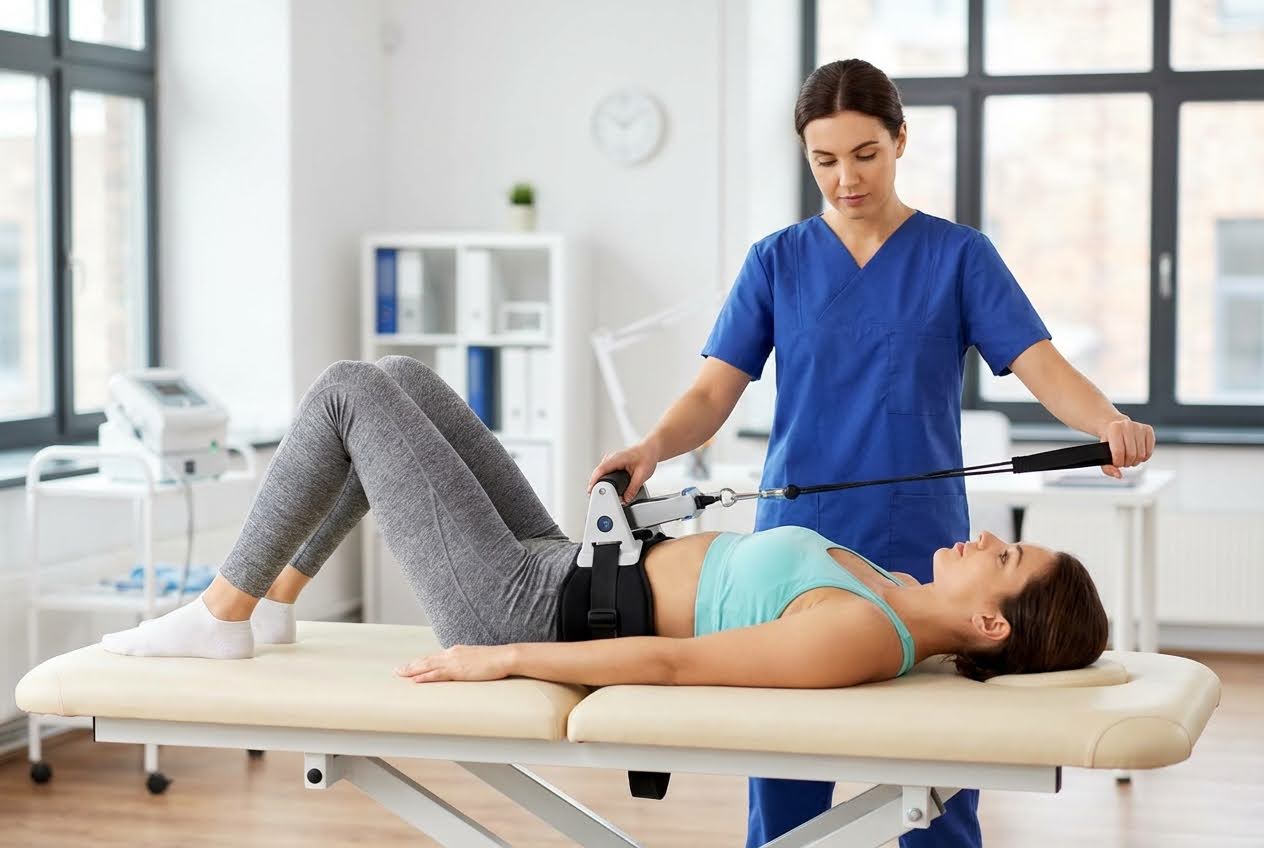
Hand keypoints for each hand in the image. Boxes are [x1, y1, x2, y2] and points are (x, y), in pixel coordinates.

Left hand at [394, 645, 512, 682]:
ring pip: (427, 666)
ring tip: (400, 674)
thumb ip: (467, 663)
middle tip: (397, 670)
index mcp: (456, 652)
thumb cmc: (495, 660)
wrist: (504, 656)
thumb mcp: (477, 660)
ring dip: (412, 670)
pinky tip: (415, 680)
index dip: (421, 662)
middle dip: (411, 665)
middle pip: (426, 660)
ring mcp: (454, 662)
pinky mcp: (458, 670)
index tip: (411, 665)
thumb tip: (464, 669)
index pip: (434, 658)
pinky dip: (425, 677)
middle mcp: (451, 654)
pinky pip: (437, 675)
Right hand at [586, 440, 660, 504]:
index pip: (601, 470)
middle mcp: (612, 458)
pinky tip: (605, 486)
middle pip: (598, 472)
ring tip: (598, 493)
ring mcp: (611, 459)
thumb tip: (626, 499)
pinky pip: (604, 471)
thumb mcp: (642, 475)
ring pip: (600, 472)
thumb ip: (633, 489)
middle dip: (595, 485)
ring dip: (598, 482)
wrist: (651, 449)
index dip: (594, 481)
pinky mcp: (613, 463)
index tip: (591, 491)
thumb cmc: (647, 456)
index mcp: (617, 458)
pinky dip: (603, 479)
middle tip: (595, 496)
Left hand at [1099, 417, 1154, 477]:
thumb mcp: (1103, 453)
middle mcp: (1127, 426)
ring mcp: (1139, 427)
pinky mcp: (1148, 430)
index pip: (1119, 452)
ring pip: (1141, 454)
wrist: (1114, 427)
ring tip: (1129, 458)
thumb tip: (1118, 475)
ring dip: (1135, 461)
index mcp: (1114, 429)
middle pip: (1131, 454)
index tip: (1116, 463)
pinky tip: (1137, 455)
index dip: (1118, 462)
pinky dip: (1144, 457)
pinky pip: (1150, 451)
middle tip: (1123, 461)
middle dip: (1127, 463)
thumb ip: (1107, 467)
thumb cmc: (1109, 441)